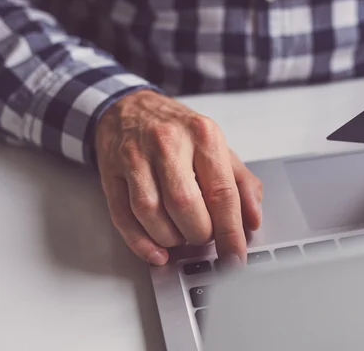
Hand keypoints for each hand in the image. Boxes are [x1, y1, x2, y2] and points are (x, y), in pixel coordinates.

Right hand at [95, 90, 262, 265]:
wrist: (129, 107)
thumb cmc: (178, 131)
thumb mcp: (217, 146)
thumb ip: (241, 182)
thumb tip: (252, 219)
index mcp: (203, 135)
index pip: (221, 192)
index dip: (231, 232)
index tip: (236, 256)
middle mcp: (168, 143)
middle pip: (185, 205)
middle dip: (199, 234)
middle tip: (205, 237)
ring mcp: (135, 157)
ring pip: (151, 213)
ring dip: (171, 239)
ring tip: (182, 237)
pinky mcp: (111, 173)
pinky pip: (124, 217)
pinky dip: (141, 243)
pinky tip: (157, 252)